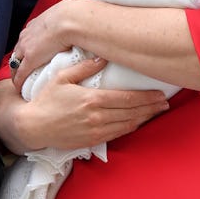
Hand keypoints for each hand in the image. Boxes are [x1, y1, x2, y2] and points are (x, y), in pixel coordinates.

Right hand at [6, 57, 168, 151]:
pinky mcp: (92, 140)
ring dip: (144, 118)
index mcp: (92, 99)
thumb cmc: (46, 99)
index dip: (146, 97)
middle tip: (165, 103)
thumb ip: (83, 67)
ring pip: (127, 125)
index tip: (160, 94)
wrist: (33, 126)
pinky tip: (138, 122)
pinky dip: (131, 128)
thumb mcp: (62, 77)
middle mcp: (97, 116)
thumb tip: (102, 58)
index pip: (126, 98)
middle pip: (131, 113)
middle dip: (150, 108)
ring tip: (157, 112)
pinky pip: (117, 134)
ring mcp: (95, 130)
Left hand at [10, 0, 83, 91]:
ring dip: (17, 71)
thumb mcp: (64, 19)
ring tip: (21, 81)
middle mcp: (27, 35)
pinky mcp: (29, 60)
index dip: (26, 49)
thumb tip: (76, 28)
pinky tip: (20, 88)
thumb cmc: (72, 17)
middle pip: (17, 51)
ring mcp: (26, 48)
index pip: (26, 39)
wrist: (69, 20)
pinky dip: (19, 81)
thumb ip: (64, 24)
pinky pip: (20, 73)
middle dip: (18, 60)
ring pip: (15, 62)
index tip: (29, 56)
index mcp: (35, 25)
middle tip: (22, 71)